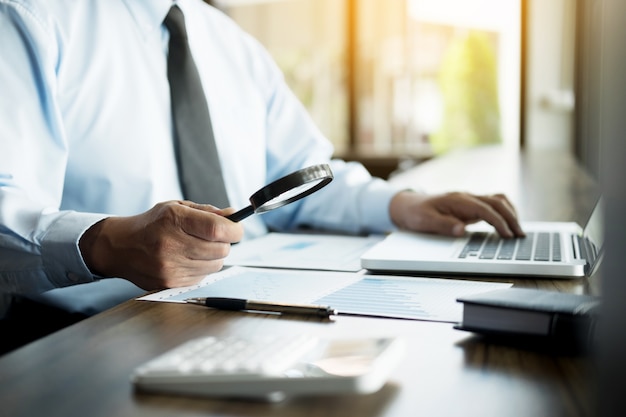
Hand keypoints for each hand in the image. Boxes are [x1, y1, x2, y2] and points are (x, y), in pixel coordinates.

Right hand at [79, 200, 243, 289]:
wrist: (120, 247)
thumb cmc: (152, 224)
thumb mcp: (177, 207)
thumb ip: (207, 212)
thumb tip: (233, 216)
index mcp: (174, 219)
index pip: (217, 229)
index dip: (234, 229)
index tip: (236, 228)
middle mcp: (171, 244)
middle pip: (221, 249)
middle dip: (224, 242)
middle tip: (213, 237)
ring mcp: (170, 266)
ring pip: (215, 264)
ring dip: (213, 256)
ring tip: (197, 248)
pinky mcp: (170, 283)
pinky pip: (203, 276)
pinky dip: (202, 268)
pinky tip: (187, 259)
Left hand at [389, 191, 524, 237]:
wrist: (407, 205)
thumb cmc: (415, 213)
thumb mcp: (425, 221)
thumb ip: (443, 225)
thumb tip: (461, 230)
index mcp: (457, 200)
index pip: (485, 209)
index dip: (498, 222)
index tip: (507, 235)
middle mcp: (466, 197)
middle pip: (496, 202)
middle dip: (511, 217)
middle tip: (520, 235)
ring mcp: (469, 200)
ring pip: (497, 200)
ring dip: (510, 213)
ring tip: (518, 230)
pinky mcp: (469, 205)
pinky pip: (492, 205)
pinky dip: (503, 212)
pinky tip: (507, 224)